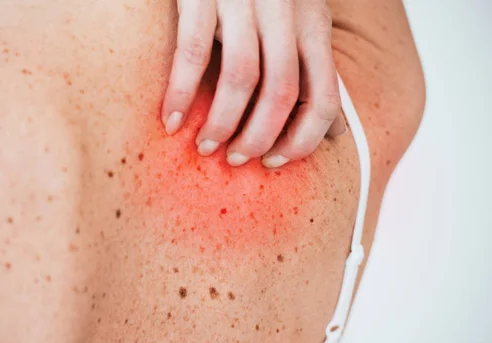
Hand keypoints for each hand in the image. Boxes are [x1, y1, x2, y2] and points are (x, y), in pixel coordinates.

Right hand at [161, 0, 346, 167]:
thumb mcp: (298, 27)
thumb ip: (316, 76)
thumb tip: (336, 132)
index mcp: (313, 25)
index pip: (323, 98)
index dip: (302, 141)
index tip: (275, 163)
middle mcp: (285, 11)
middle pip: (283, 92)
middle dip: (259, 138)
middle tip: (236, 160)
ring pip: (242, 76)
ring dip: (223, 122)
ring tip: (205, 146)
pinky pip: (194, 51)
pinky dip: (182, 92)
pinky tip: (171, 120)